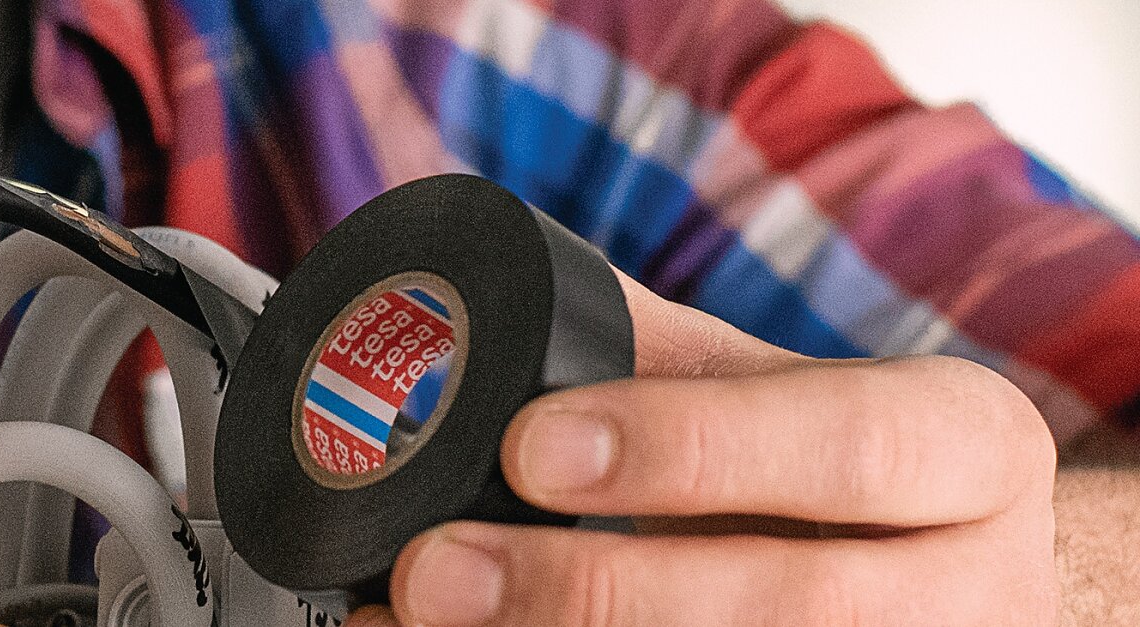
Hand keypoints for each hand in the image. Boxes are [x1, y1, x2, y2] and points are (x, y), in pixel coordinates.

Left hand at [348, 272, 1058, 625]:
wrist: (914, 588)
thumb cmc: (815, 475)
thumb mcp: (767, 396)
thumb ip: (652, 354)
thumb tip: (462, 321)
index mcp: (970, 447)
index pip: (850, 444)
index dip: (689, 449)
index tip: (531, 448)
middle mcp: (982, 585)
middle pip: (796, 606)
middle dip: (596, 591)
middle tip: (436, 567)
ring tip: (428, 623)